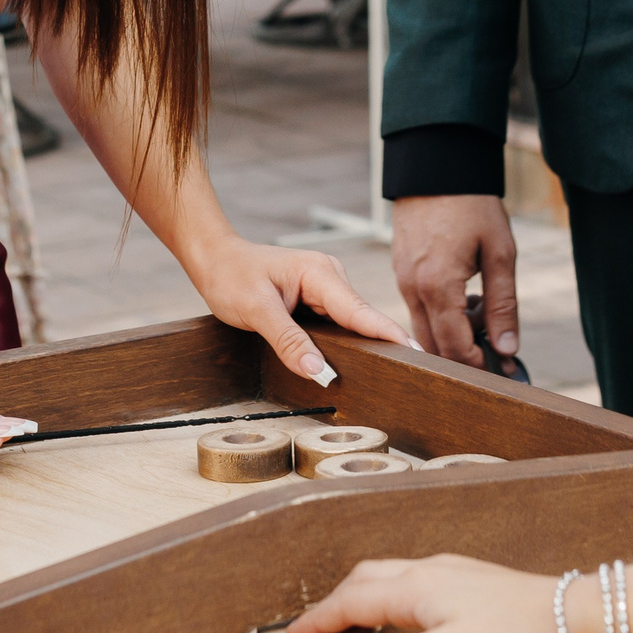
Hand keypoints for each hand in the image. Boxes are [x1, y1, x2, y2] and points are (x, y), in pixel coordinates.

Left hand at [182, 237, 416, 385]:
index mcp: (320, 273)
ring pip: (350, 323)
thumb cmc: (231, 276)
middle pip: (362, 318)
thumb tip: (319, 372)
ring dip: (363, 345)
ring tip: (390, 373)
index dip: (388, 333)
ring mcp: (325, 287)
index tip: (416, 352)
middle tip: (408, 375)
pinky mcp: (318, 297)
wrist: (215, 258)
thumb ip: (288, 341)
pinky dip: (345, 341)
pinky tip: (356, 361)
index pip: (360, 311)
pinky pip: (337, 323)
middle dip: (382, 344)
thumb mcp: (255, 311)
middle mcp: (329, 277)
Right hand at [289, 554, 590, 632]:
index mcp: (413, 587)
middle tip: (315, 629)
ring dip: (363, 596)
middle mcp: (429, 571)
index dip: (317, 619)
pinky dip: (393, 596)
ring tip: (354, 623)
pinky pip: (417, 581)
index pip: (349, 600)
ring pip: (393, 577)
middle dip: (335, 601)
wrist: (576, 621)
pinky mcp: (476, 582)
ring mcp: (455, 573)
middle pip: (366, 578)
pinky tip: (409, 615)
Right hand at [391, 195, 517, 368]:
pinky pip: (417, 307)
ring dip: (452, 336)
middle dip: (464, 359)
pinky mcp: (400, 269)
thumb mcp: (500, 253)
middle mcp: (412, 288)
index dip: (479, 367)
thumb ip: (503, 305)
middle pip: (434, 346)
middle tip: (498, 358)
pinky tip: (466, 298)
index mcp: (438, 287)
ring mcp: (401, 279)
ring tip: (485, 317)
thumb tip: (508, 348)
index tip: (503, 372)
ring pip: (423, 328)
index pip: (454, 349)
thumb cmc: (472, 205)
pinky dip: (440, 315)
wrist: (437, 165)